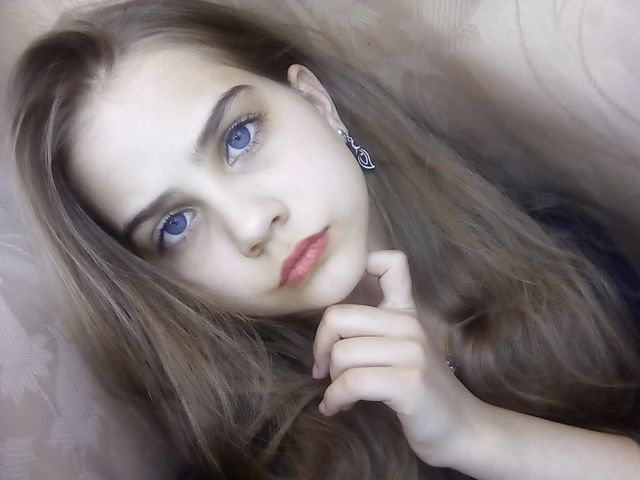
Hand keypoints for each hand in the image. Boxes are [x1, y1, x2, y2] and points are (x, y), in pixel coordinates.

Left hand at [312, 250, 483, 466]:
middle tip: (324, 369)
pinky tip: (337, 408)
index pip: (390, 262)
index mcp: (406, 312)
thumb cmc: (420, 392)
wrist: (461, 430)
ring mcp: (412, 352)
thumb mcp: (402, 349)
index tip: (336, 312)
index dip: (358, 268)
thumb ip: (374, 329)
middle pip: (338, 316)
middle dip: (321, 347)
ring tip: (339, 396)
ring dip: (331, 382)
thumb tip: (325, 323)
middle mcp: (409, 325)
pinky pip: (352, 382)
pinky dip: (335, 399)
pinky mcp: (409, 382)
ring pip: (342, 353)